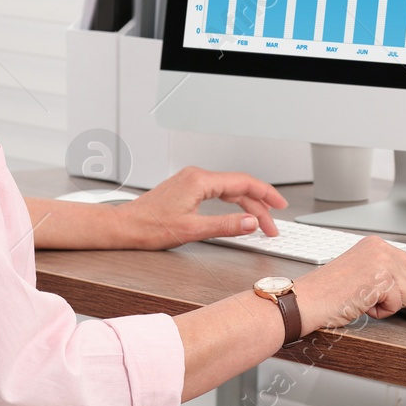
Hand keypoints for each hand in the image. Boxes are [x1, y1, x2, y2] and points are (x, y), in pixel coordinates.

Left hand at [118, 166, 287, 249]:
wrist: (125, 226)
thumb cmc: (150, 227)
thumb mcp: (193, 230)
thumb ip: (225, 225)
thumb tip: (251, 223)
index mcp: (199, 180)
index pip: (243, 182)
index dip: (265, 194)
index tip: (280, 205)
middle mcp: (196, 176)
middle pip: (238, 186)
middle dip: (258, 205)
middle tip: (272, 225)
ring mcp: (191, 180)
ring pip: (229, 190)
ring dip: (247, 205)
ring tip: (260, 223)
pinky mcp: (187, 188)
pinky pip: (218, 192)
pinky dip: (232, 203)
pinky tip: (239, 214)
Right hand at [291, 237, 405, 334]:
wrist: (307, 299)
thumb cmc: (328, 292)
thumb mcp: (360, 274)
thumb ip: (384, 274)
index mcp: (376, 245)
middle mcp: (381, 248)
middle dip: (393, 299)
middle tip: (366, 298)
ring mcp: (383, 261)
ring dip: (385, 306)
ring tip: (359, 299)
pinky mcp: (382, 277)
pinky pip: (396, 305)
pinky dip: (379, 311)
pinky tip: (360, 302)